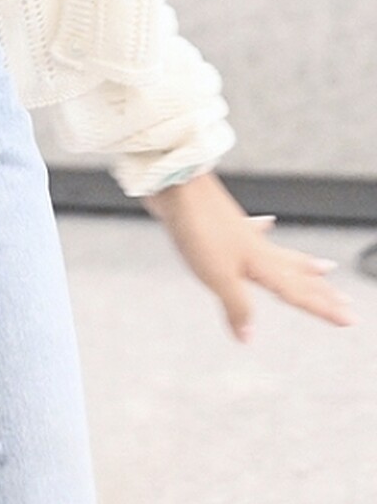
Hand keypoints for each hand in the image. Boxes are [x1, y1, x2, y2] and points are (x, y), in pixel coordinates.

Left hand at [143, 171, 355, 340]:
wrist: (174, 184)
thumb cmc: (197, 228)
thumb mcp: (218, 276)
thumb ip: (237, 306)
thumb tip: (249, 338)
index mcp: (260, 263)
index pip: (298, 292)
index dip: (323, 308)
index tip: (349, 318)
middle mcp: (256, 248)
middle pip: (297, 273)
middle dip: (321, 289)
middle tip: (344, 300)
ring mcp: (241, 234)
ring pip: (280, 253)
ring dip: (302, 263)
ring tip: (323, 266)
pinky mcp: (222, 223)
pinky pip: (251, 229)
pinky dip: (262, 229)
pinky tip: (267, 222)